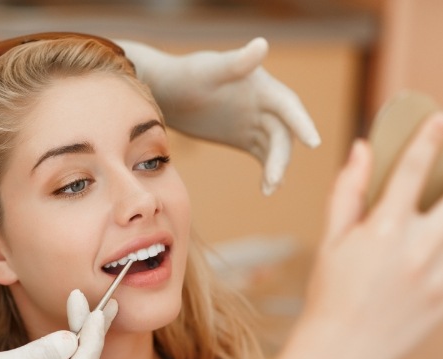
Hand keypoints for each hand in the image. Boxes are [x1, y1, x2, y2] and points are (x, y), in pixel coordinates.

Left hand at [134, 38, 319, 194]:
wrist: (169, 94)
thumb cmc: (187, 76)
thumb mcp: (208, 71)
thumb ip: (235, 63)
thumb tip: (262, 44)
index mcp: (262, 86)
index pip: (288, 105)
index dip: (302, 123)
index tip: (313, 144)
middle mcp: (264, 105)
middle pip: (282, 133)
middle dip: (281, 157)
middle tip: (273, 181)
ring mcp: (256, 123)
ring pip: (275, 148)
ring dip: (276, 169)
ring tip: (268, 190)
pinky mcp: (245, 139)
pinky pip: (263, 157)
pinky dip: (268, 172)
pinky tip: (267, 189)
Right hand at [299, 113, 442, 358]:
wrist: (341, 350)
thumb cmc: (330, 295)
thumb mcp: (331, 241)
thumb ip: (347, 192)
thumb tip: (361, 150)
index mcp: (385, 230)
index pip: (412, 170)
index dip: (428, 138)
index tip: (437, 119)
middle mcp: (418, 249)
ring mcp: (438, 276)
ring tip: (434, 216)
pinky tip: (432, 248)